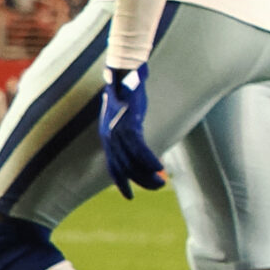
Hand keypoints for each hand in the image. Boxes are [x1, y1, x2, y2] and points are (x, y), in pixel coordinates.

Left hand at [98, 66, 163, 197]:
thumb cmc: (124, 92)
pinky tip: (160, 168)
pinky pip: (140, 149)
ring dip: (148, 174)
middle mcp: (110, 137)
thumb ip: (125, 128)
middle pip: (125, 167)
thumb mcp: (121, 113)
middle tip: (158, 186)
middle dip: (141, 181)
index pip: (113, 166)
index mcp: (107, 136)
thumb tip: (133, 139)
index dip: (121, 183)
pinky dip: (150, 161)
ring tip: (162, 181)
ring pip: (133, 162)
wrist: (123, 72)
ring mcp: (119, 132)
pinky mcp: (130, 125)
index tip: (128, 196)